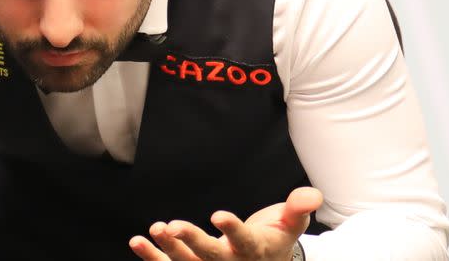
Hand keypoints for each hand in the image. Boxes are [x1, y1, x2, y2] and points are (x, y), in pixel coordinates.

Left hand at [129, 187, 322, 260]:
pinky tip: (137, 241)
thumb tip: (311, 194)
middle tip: (173, 225)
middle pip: (210, 256)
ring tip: (154, 230)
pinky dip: (153, 256)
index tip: (217, 215)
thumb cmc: (276, 238)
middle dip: (191, 242)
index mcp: (255, 252)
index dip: (232, 229)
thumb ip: (298, 208)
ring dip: (166, 249)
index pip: (244, 242)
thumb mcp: (291, 224)